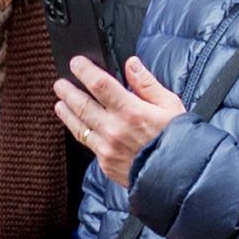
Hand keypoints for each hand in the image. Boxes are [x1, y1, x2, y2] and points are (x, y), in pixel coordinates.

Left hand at [59, 52, 183, 184]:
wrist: (178, 176)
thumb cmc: (178, 140)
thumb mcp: (170, 105)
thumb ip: (147, 83)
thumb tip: (131, 64)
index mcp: (132, 111)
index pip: (99, 84)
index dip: (84, 71)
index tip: (76, 63)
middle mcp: (115, 129)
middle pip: (82, 105)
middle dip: (68, 91)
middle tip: (60, 83)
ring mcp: (107, 148)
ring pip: (79, 126)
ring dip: (66, 112)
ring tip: (60, 103)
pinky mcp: (105, 163)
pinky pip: (87, 144)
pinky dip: (79, 131)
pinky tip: (76, 125)